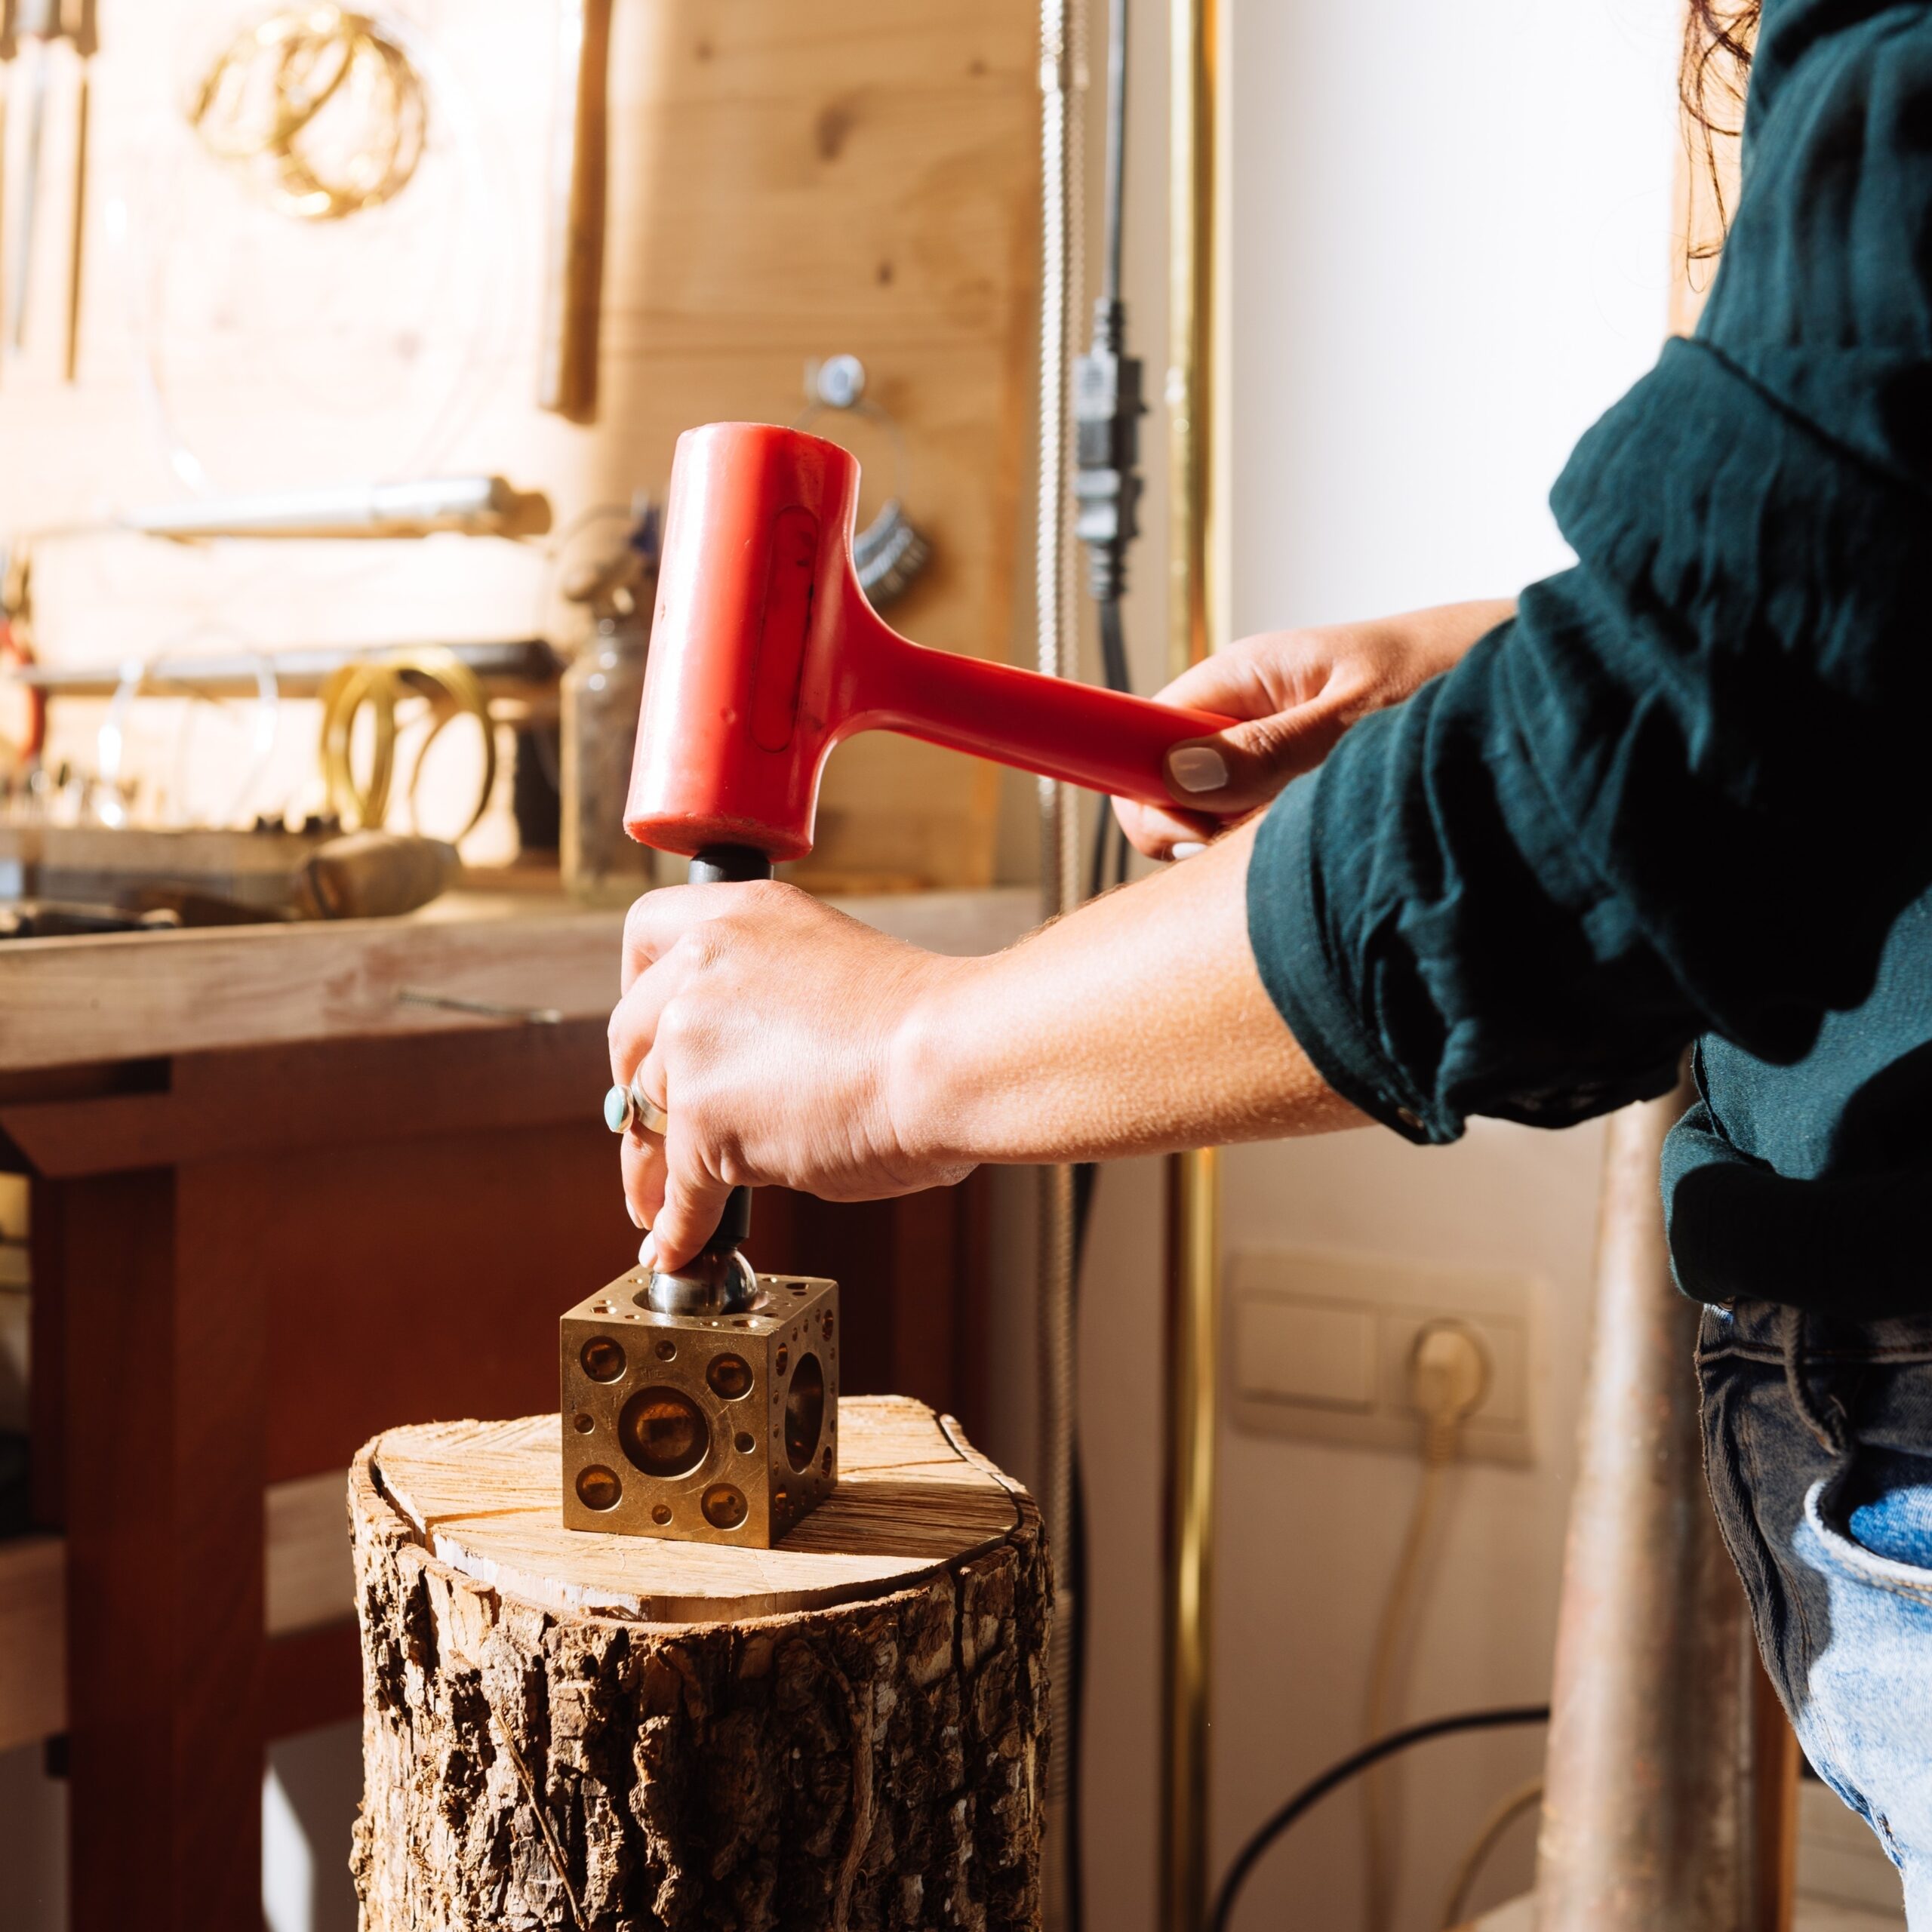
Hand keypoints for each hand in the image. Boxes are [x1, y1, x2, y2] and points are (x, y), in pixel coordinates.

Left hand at [608, 880, 974, 1267]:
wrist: (949, 1058)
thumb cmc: (922, 1024)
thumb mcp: (825, 967)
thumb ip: (766, 999)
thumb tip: (743, 1072)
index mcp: (740, 915)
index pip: (646, 936)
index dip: (639, 993)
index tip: (649, 1031)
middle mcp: (702, 966)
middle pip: (632, 1040)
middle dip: (638, 1094)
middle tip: (650, 1130)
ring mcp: (693, 1042)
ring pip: (648, 1119)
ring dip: (652, 1169)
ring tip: (660, 1204)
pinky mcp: (702, 1118)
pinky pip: (679, 1188)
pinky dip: (678, 1225)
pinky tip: (679, 1245)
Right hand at [1123, 599, 1514, 858]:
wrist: (1541, 683)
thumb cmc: (1458, 667)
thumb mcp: (1360, 715)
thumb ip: (1269, 751)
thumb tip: (1178, 778)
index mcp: (1245, 678)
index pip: (1141, 734)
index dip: (1143, 788)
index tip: (1188, 832)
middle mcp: (1251, 719)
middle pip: (1170, 790)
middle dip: (1199, 834)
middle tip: (1262, 843)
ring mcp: (1278, 759)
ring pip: (1219, 822)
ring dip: (1252, 847)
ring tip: (1324, 835)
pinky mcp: (1310, 795)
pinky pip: (1266, 837)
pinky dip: (1288, 854)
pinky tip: (1337, 846)